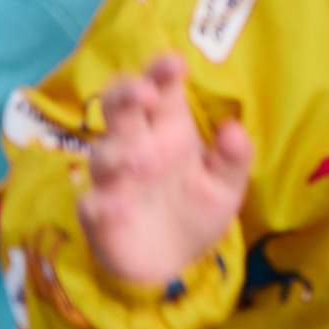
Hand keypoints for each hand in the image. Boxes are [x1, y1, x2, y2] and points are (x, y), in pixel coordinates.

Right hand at [81, 53, 252, 290]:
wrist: (171, 263)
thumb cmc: (194, 211)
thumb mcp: (224, 188)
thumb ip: (232, 160)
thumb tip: (236, 130)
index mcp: (167, 128)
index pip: (158, 88)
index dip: (160, 71)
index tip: (175, 64)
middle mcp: (134, 144)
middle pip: (118, 105)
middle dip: (126, 93)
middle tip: (145, 94)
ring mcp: (112, 178)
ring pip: (103, 154)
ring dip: (121, 155)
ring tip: (145, 164)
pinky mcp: (97, 214)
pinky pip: (93, 204)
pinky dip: (106, 206)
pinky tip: (122, 208)